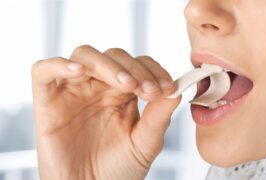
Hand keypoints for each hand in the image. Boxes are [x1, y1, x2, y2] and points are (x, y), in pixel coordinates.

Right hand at [31, 45, 180, 179]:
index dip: (154, 70)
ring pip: (85, 56)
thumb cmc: (117, 171)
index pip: (138, 65)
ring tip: (126, 85)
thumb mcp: (144, 145)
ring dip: (108, 65)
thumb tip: (177, 91)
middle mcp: (99, 88)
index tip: (168, 88)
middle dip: (135, 69)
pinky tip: (79, 71)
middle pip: (114, 56)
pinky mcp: (47, 101)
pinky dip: (59, 65)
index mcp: (122, 95)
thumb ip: (159, 118)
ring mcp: (73, 91)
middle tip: (149, 89)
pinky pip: (44, 71)